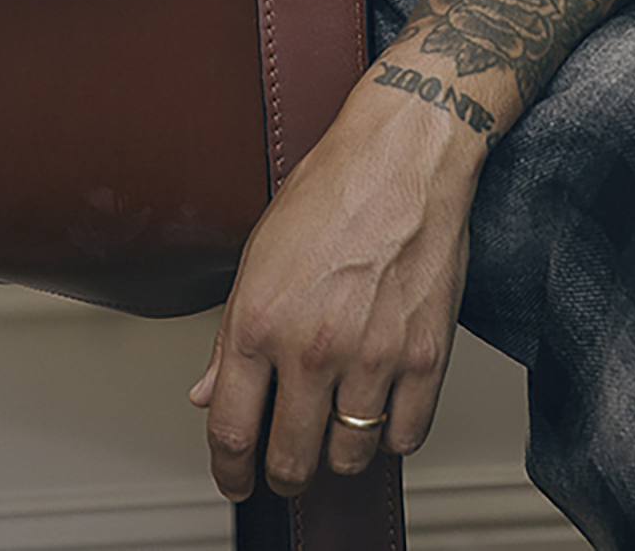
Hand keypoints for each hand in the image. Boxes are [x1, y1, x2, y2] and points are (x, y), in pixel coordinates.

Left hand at [189, 78, 481, 499]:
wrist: (404, 155)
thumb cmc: (332, 190)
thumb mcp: (258, 253)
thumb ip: (229, 335)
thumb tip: (209, 391)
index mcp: (259, 320)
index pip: (231, 431)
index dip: (229, 472)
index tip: (235, 479)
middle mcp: (312, 345)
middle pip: (290, 460)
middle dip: (283, 473)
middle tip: (286, 466)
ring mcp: (372, 356)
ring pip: (349, 456)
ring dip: (339, 453)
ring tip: (336, 427)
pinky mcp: (425, 355)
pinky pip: (407, 436)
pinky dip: (393, 434)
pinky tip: (382, 409)